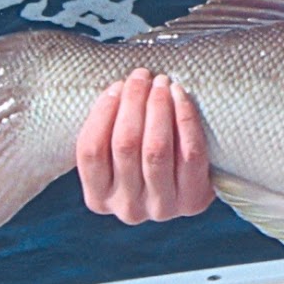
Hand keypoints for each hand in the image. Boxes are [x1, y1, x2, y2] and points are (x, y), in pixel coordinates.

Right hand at [76, 68, 215, 222]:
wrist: (191, 187)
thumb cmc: (147, 159)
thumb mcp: (119, 157)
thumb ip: (111, 131)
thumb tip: (117, 86)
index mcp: (98, 198)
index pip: (91, 152)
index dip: (103, 113)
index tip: (116, 85)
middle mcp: (126, 208)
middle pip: (125, 145)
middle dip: (133, 102)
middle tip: (141, 76)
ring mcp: (160, 207)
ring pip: (156, 149)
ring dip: (158, 107)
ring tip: (161, 83)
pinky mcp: (192, 200)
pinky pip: (190, 152)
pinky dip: (185, 118)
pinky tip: (181, 96)